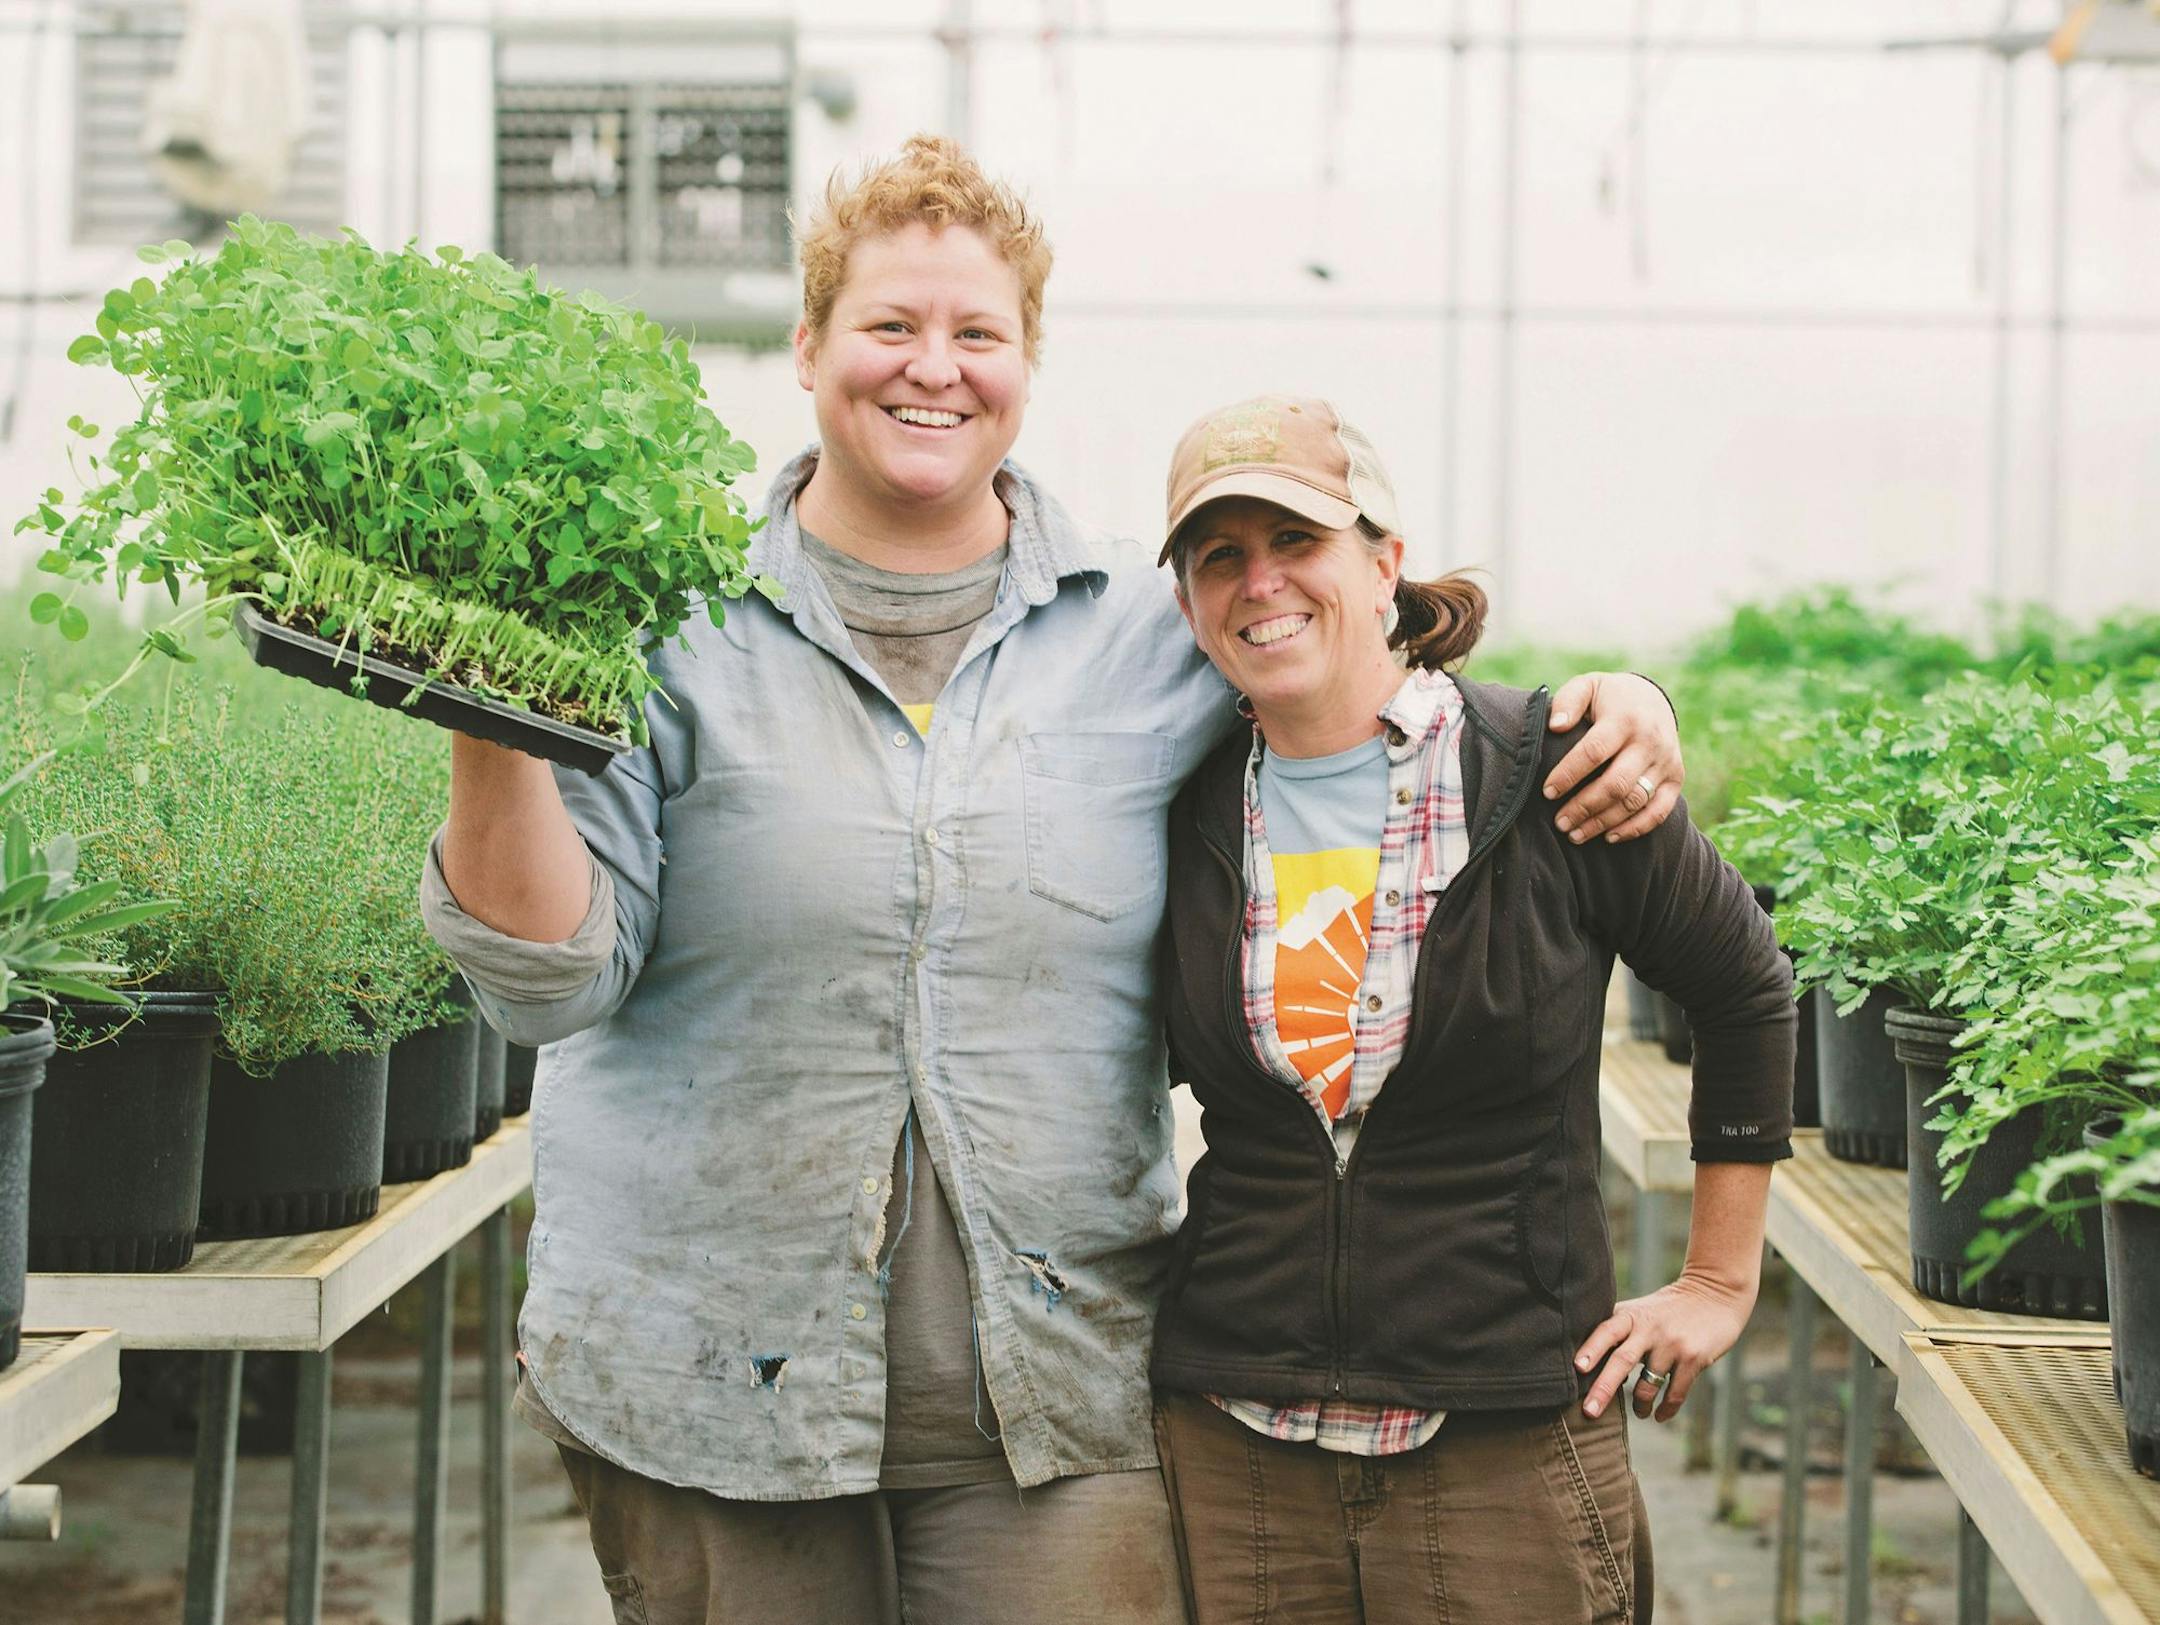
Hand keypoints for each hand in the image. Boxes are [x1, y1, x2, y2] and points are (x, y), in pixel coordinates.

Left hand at [1543, 671, 1683, 845]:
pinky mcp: (1676, 777)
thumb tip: (1555, 725)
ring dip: (1604, 822)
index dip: (1568, 774)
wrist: (1652, 698)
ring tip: (1575, 835)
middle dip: (1584, 807)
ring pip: (1635, 801)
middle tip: (1560, 823)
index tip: (1547, 792)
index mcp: (1625, 718)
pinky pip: (1659, 811)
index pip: (1594, 752)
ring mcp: (1666, 762)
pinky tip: (1609, 837)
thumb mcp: (1587, 686)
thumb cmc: (1609, 697)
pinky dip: (1635, 828)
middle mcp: (1650, 741)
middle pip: (1616, 783)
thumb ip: (1568, 702)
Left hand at [1572, 1272, 1755, 1423]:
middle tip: (1589, 1412)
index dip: (1591, 1349)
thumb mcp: (1640, 1311)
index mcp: (1631, 1316)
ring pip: (1648, 1384)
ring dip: (1639, 1405)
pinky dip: (1665, 1409)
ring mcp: (1672, 1344)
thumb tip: (1587, 1368)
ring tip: (1639, 1413)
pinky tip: (1659, 1416)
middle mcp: (1649, 1328)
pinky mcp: (1693, 1359)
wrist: (1714, 1295)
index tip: (1577, 1368)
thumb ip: (1617, 1332)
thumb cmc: (1667, 1310)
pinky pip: (1675, 1393)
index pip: (1606, 1331)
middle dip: (1604, 1388)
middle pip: (1622, 1361)